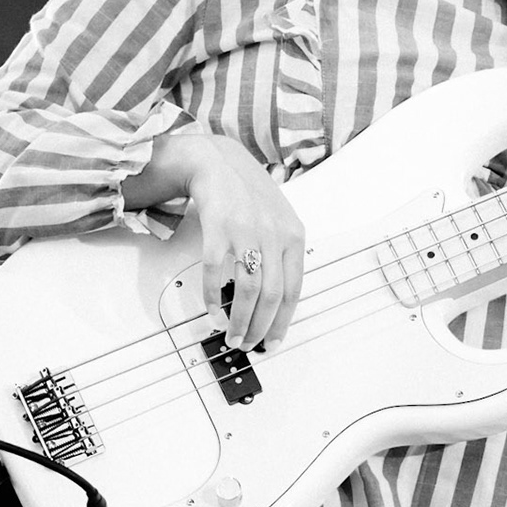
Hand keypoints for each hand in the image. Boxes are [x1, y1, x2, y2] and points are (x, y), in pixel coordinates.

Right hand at [125, 132, 304, 350]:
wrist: (218, 163)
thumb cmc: (250, 196)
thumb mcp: (279, 222)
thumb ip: (283, 255)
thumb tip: (277, 302)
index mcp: (294, 237)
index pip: (294, 290)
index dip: (283, 320)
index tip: (273, 341)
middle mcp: (274, 235)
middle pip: (271, 295)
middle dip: (259, 326)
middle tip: (247, 343)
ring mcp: (247, 232)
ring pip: (247, 289)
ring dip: (239, 319)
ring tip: (231, 335)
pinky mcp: (218, 229)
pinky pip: (215, 271)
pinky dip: (212, 297)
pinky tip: (212, 311)